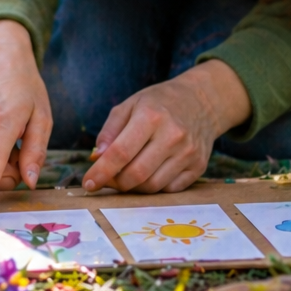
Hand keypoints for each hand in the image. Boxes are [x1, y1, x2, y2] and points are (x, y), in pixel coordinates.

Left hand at [82, 60, 250, 193]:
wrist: (202, 101)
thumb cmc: (160, 102)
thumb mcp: (130, 105)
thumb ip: (110, 131)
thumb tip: (97, 158)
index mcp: (151, 116)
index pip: (121, 153)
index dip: (101, 172)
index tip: (88, 183)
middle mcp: (173, 135)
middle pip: (136, 174)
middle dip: (115, 182)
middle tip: (107, 179)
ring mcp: (188, 153)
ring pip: (152, 186)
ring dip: (133, 187)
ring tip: (126, 175)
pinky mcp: (199, 166)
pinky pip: (169, 189)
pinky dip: (153, 187)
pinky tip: (148, 174)